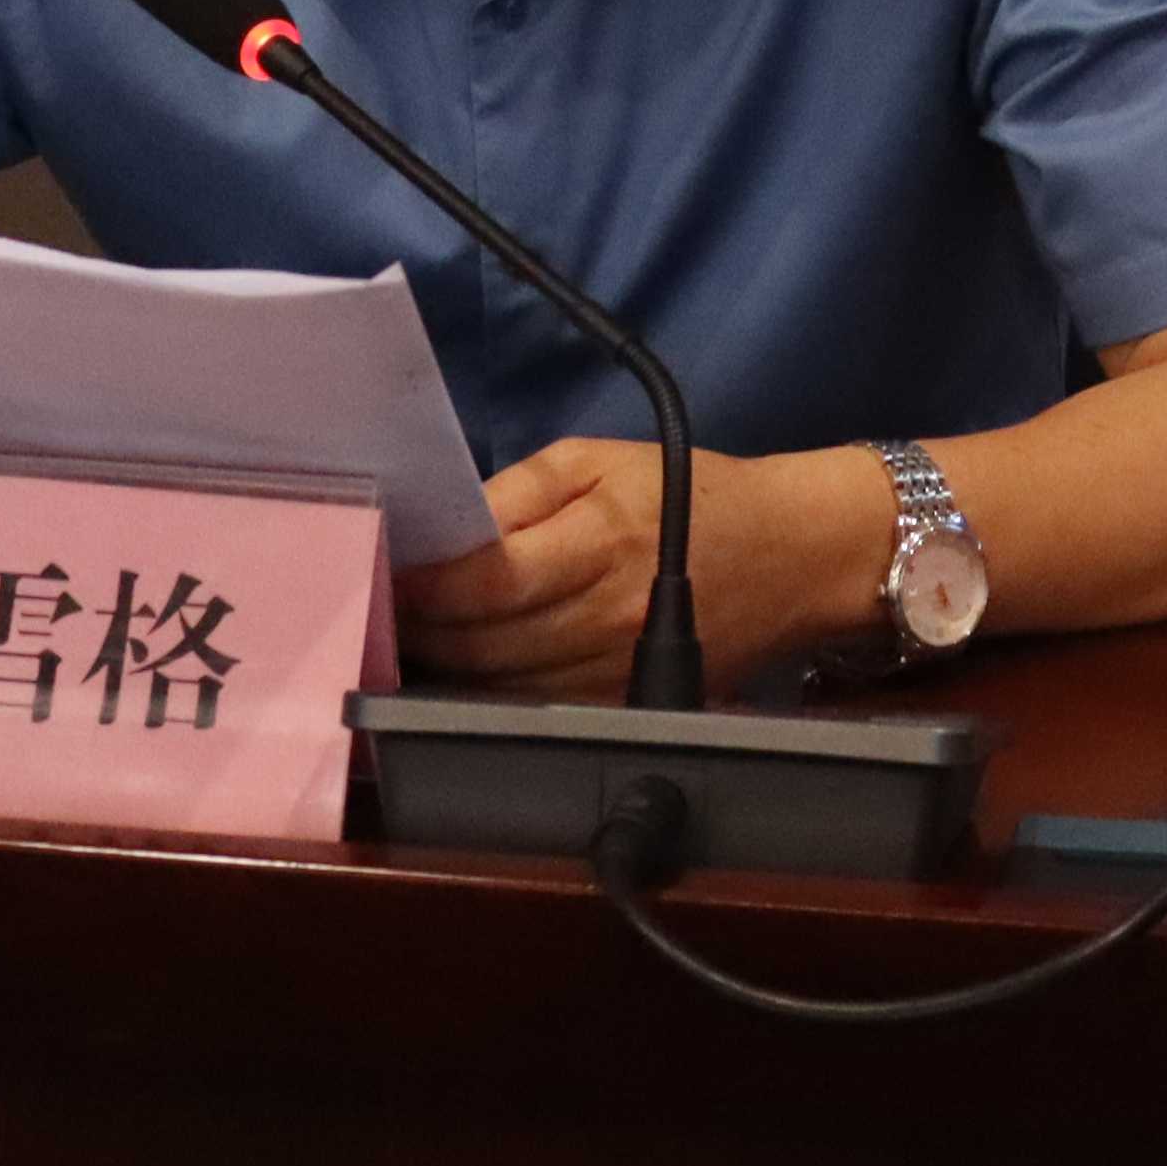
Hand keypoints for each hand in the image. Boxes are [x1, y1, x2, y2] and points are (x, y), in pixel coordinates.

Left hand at [393, 438, 891, 697]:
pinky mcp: (621, 704)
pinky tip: (462, 664)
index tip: (383, 564)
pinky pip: (533, 706)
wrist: (791, 556)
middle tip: (375, 600)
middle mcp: (603, 619)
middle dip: (420, 626)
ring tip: (407, 633)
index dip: (423, 581)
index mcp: (598, 544)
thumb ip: (518, 492)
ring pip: (498, 684)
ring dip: (445, 664)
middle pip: (481, 642)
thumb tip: (445, 529)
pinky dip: (488, 689)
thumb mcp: (602, 459)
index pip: (485, 580)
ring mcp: (612, 674)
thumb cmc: (692, 494)